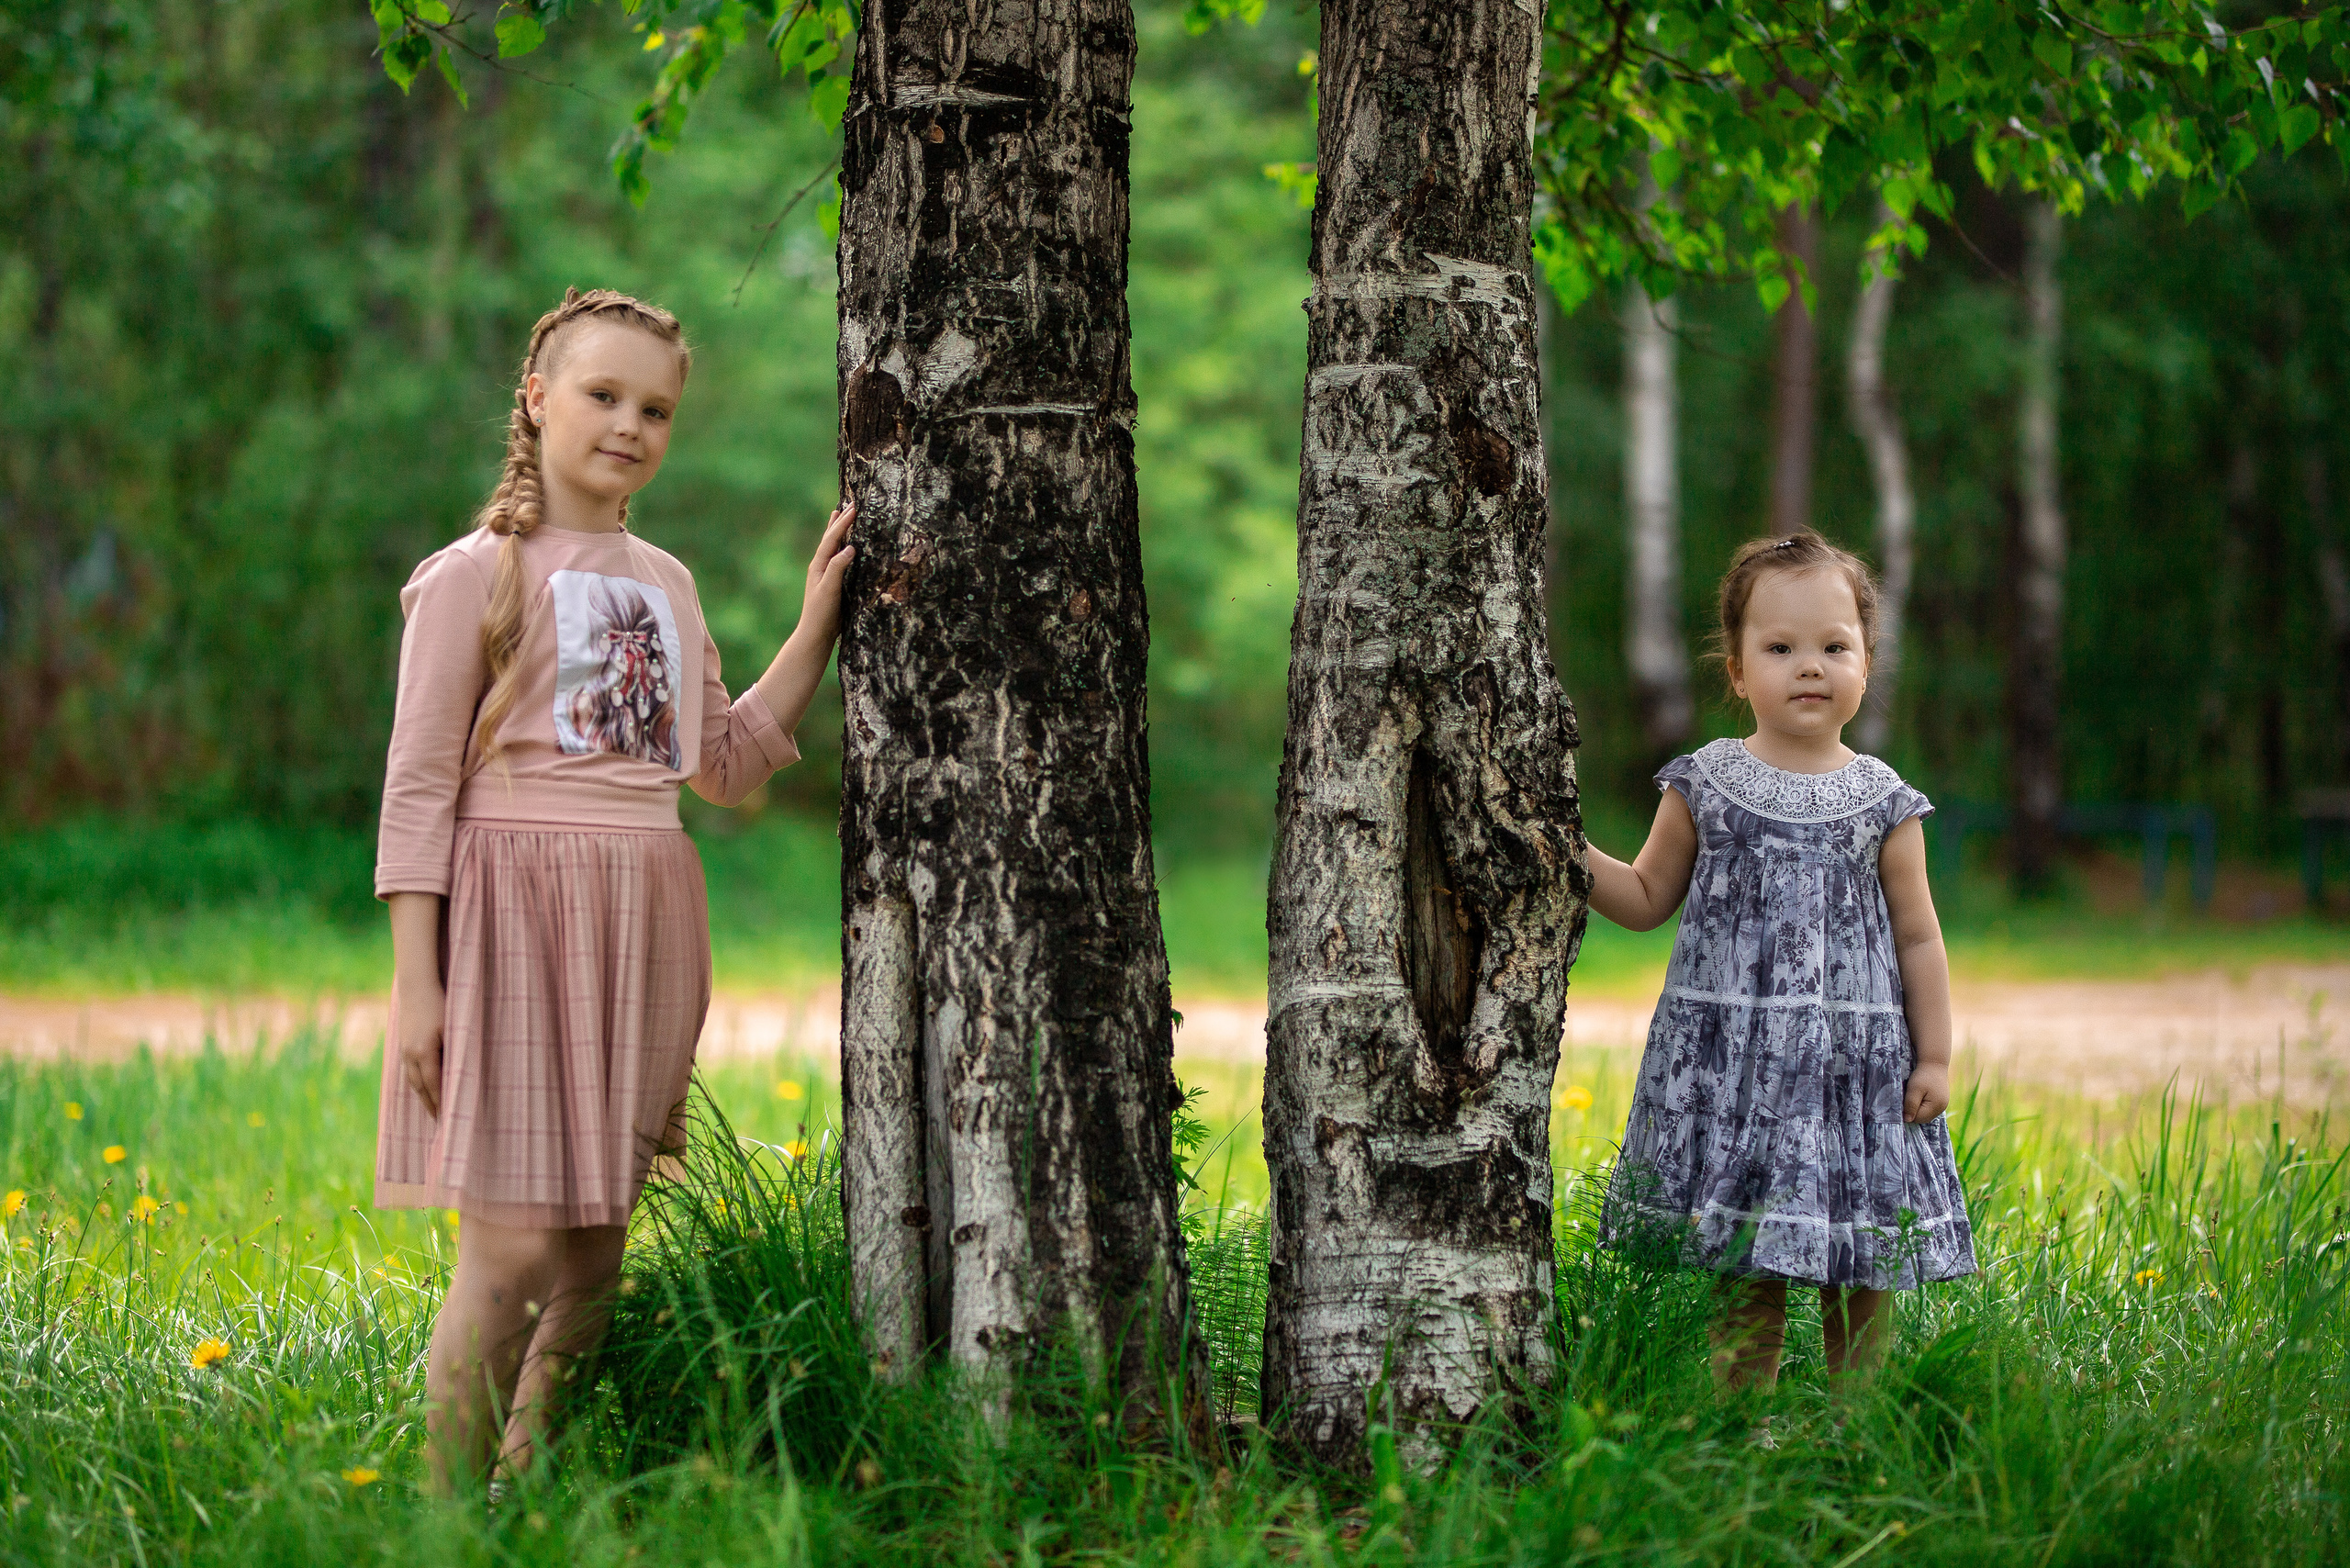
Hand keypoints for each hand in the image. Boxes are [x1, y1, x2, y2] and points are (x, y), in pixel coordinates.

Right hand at [397, 971, 446, 1118]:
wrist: (415, 985)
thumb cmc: (439, 1004)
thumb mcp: (451, 1028)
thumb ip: (453, 1052)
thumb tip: (458, 1076)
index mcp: (423, 1053)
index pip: (433, 1085)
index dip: (440, 1102)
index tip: (447, 1118)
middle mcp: (410, 1055)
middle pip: (420, 1087)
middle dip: (430, 1104)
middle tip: (440, 1121)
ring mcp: (404, 1049)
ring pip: (412, 1080)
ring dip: (422, 1095)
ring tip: (432, 1108)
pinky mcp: (403, 1044)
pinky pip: (409, 1070)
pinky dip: (416, 1082)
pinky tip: (422, 1086)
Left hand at [801, 496, 856, 643]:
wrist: (815, 634)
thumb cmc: (822, 613)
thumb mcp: (830, 589)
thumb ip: (838, 567)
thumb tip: (850, 547)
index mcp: (819, 565)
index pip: (832, 539)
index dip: (843, 523)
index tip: (854, 508)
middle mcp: (821, 566)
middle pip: (830, 538)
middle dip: (840, 521)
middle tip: (849, 504)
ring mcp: (826, 574)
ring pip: (832, 546)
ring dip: (837, 530)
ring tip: (838, 514)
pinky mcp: (833, 583)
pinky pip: (838, 557)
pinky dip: (842, 546)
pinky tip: (846, 546)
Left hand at [1903, 1061, 1949, 1124]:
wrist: (1934, 1062)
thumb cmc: (1923, 1075)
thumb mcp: (1914, 1089)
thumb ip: (1910, 1105)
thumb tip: (1907, 1120)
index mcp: (1936, 1106)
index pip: (1918, 1118)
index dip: (1907, 1113)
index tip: (1902, 1102)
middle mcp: (1942, 1108)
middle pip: (1922, 1118)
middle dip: (1912, 1111)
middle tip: (1906, 1098)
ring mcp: (1942, 1105)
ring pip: (1925, 1113)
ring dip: (1917, 1108)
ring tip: (1912, 1095)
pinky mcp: (1941, 1100)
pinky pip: (1929, 1108)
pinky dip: (1922, 1105)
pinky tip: (1918, 1095)